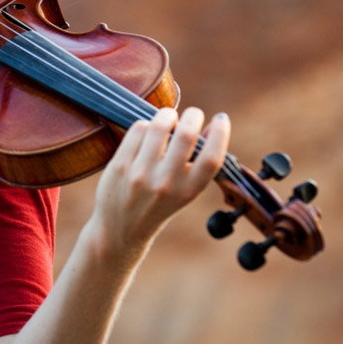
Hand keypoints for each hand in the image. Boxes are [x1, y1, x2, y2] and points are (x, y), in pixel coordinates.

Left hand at [91, 107, 229, 259]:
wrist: (121, 229)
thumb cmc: (159, 204)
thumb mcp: (184, 190)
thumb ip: (199, 162)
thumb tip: (215, 125)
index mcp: (188, 191)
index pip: (212, 158)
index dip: (221, 133)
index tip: (222, 118)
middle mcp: (166, 183)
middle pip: (186, 135)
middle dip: (193, 115)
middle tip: (193, 114)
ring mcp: (141, 173)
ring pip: (158, 126)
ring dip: (167, 114)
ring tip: (169, 117)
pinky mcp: (120, 165)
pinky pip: (138, 130)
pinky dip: (146, 124)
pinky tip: (148, 131)